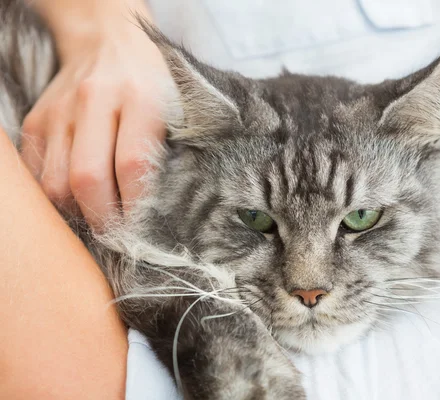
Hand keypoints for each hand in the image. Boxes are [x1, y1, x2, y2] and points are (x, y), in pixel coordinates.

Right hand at [21, 9, 168, 229]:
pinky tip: (78, 199)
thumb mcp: (178, 107)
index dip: (136, 207)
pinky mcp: (36, 120)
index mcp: (140, 98)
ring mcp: (60, 111)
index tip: (144, 230)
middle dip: (104, 219)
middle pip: (88, 178)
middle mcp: (95, 101)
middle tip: (118, 236)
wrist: (108, 42)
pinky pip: (38, 173)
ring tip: (99, 219)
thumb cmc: (154, 83)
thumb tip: (167, 208)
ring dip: (77, 212)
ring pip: (56, 182)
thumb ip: (174, 150)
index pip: (133, 166)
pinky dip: (56, 196)